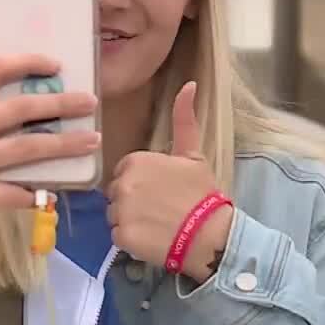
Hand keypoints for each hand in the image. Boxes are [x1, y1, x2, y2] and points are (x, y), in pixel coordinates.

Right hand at [0, 54, 100, 244]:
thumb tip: (38, 104)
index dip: (25, 63)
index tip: (55, 65)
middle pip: (17, 109)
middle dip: (59, 104)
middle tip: (89, 102)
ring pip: (24, 149)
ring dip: (63, 144)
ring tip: (90, 141)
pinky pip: (14, 192)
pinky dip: (36, 192)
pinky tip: (53, 191)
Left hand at [106, 82, 233, 280]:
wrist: (209, 234)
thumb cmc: (201, 193)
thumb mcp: (193, 154)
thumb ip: (183, 120)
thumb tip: (189, 84)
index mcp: (135, 161)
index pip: (124, 172)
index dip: (142, 183)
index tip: (161, 192)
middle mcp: (122, 184)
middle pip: (116, 193)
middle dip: (132, 200)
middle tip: (159, 209)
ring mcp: (120, 211)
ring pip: (115, 215)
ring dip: (130, 220)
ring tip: (156, 225)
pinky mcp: (120, 236)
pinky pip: (118, 236)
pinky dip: (131, 240)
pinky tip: (152, 238)